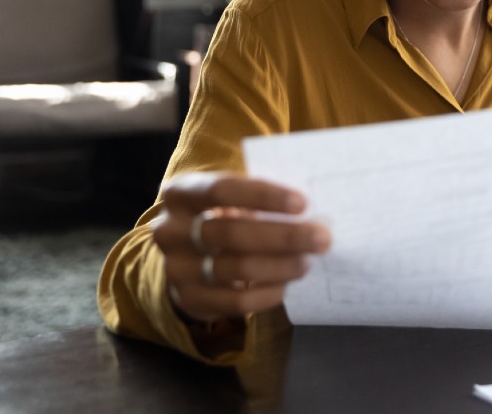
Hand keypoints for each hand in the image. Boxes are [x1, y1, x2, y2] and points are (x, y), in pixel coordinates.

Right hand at [152, 172, 330, 323]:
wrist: (188, 259)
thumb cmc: (222, 216)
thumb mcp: (231, 199)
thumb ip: (260, 198)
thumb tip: (314, 206)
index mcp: (181, 193)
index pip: (222, 189)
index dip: (263, 196)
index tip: (302, 203)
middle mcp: (170, 230)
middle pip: (232, 232)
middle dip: (283, 236)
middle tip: (321, 238)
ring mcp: (176, 267)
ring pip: (236, 268)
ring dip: (280, 266)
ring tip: (307, 262)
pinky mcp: (188, 299)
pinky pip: (234, 302)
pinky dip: (266, 293)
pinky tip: (286, 285)